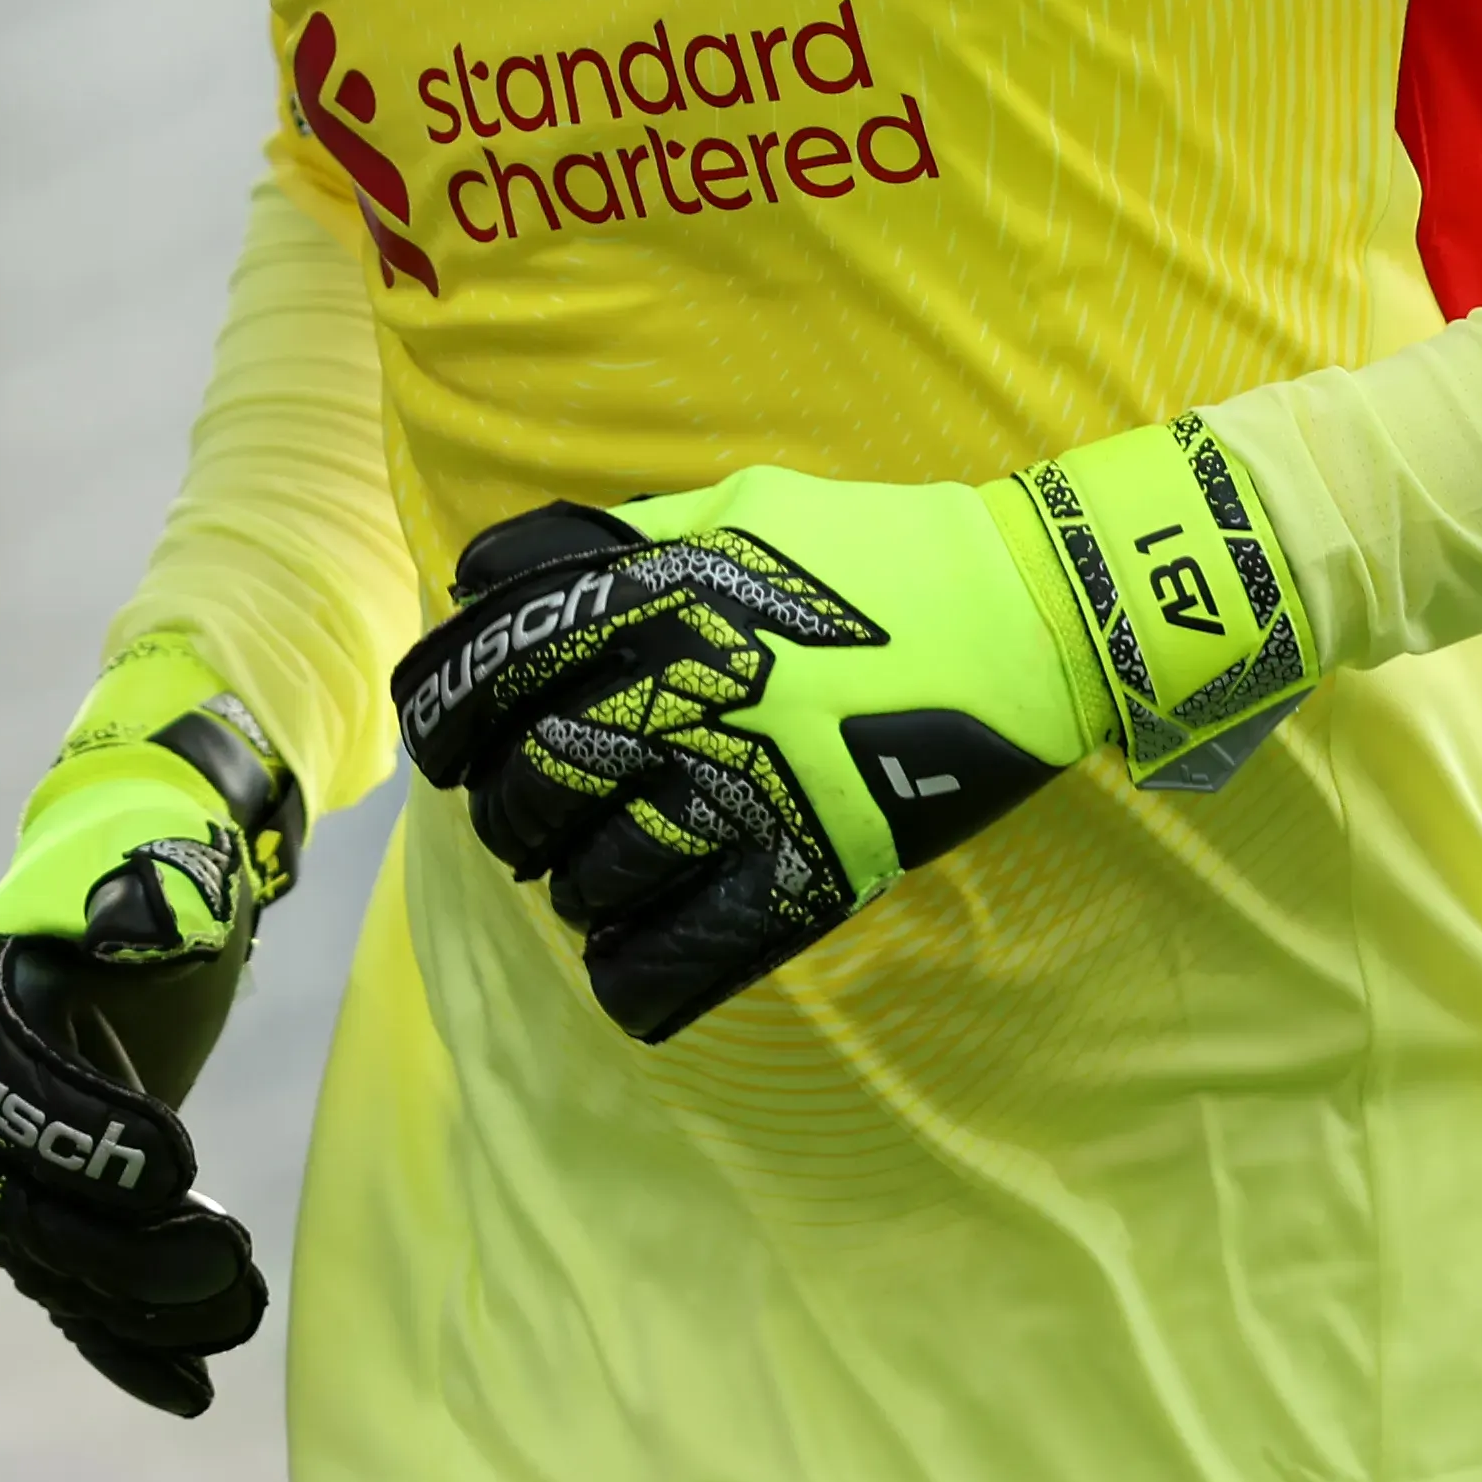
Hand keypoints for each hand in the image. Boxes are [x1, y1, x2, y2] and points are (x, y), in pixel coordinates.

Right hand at [0, 647, 304, 1416]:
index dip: (85, 1134)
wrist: (153, 878)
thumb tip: (135, 922)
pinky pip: (76, 1293)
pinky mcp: (58, 1205)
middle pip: (26, 1204)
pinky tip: (192, 1392)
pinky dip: (128, 1345)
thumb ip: (146, 897)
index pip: (12, 1090)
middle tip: (232, 1261)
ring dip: (143, 1305)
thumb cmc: (161, 862)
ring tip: (242, 1310)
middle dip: (126, 1248)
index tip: (178, 1167)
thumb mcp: (161, 862)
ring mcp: (8, 1161)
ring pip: (54, 1265)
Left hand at [391, 421, 1318, 1044]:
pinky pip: (681, 952)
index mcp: (661, 595)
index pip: (488, 670)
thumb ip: (607, 542)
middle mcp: (690, 690)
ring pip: (592, 881)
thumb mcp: (736, 507)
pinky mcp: (814, 864)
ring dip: (579, 889)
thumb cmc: (881, 559)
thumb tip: (480, 578)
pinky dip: (634, 974)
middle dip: (511, 817)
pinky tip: (630, 960)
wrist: (1037, 616)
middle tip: (536, 817)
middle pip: (526, 789)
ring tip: (602, 874)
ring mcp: (753, 786)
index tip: (451, 747)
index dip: (444, 722)